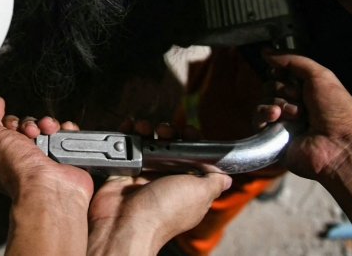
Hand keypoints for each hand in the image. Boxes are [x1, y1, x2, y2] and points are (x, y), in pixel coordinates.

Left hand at [0, 98, 93, 205]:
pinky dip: (67, 130)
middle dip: (29, 123)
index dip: (9, 123)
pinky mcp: (65, 160)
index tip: (11, 127)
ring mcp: (46, 160)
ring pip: (47, 129)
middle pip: (27, 127)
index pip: (6, 130)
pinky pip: (67, 135)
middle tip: (30, 132)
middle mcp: (25, 160)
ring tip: (47, 131)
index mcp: (4, 158)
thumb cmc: (19, 173)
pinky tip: (61, 133)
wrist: (48, 188)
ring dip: (48, 124)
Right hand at [86, 120, 230, 255]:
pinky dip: (127, 135)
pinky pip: (126, 148)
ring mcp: (144, 176)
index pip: (193, 158)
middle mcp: (166, 181)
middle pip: (170, 147)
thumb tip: (227, 178)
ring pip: (148, 145)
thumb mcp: (200, 193)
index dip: (191, 141)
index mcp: (187, 186)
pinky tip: (130, 128)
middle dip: (168, 133)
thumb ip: (214, 182)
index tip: (187, 131)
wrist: (127, 223)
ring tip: (143, 128)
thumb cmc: (164, 211)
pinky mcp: (124, 172)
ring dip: (146, 131)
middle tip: (164, 130)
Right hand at [254, 50, 351, 180]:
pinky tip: (277, 116)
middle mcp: (295, 106)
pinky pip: (256, 118)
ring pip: (263, 100)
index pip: (281, 74)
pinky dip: (264, 113)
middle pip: (270, 85)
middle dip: (281, 88)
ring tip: (295, 113)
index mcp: (308, 91)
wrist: (341, 148)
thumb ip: (293, 60)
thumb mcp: (320, 76)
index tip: (284, 73)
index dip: (280, 70)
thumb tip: (266, 52)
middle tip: (298, 96)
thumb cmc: (338, 112)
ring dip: (278, 101)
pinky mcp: (273, 137)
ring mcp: (283, 122)